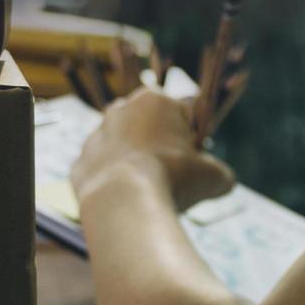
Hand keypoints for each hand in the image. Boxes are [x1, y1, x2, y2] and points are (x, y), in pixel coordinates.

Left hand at [71, 89, 234, 212]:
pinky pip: (103, 173)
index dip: (192, 137)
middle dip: (160, 146)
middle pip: (148, 127)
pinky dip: (114, 185)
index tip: (194, 157)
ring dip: (135, 164)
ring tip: (149, 191)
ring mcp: (95, 136)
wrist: (125, 203)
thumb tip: (224, 182)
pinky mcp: (79, 163)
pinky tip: (127, 200)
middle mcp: (120, 110)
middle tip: (173, 174)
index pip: (182, 111)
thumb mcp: (214, 177)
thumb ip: (220, 173)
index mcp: (154, 101)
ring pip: (122, 148)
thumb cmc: (174, 180)